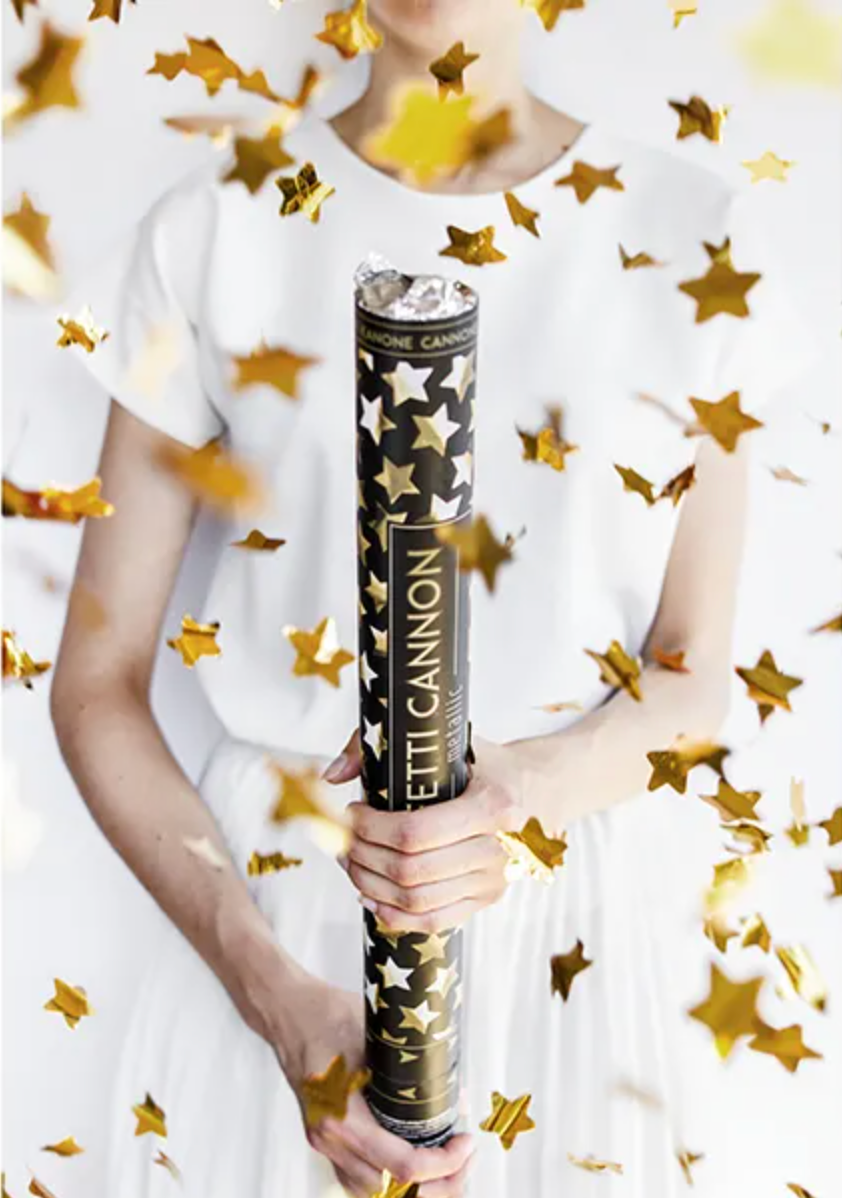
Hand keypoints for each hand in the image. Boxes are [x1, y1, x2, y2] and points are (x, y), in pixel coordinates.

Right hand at [272, 972, 472, 1196]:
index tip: (465, 1143)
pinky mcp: (323, 1135)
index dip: (443, 1163)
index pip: (401, 1165)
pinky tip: (409, 1163)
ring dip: (411, 1187)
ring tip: (444, 1164)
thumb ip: (409, 1066)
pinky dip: (387, 1180)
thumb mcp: (375, 1032)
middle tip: (463, 1159)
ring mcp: (323, 1140)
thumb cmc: (323, 1014)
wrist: (286, 1009)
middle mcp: (329, 1138)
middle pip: (390, 1192)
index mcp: (341, 1117)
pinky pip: (357, 1177)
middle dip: (436, 1185)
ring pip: (371, 1192)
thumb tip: (453, 1090)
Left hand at [324, 730, 523, 932]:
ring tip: (352, 862)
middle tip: (344, 838)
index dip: (371, 828)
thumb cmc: (481, 763)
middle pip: (410, 870)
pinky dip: (394, 915)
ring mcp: (495, 880)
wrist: (535, 789)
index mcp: (491, 805)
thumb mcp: (442, 741)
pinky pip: (433, 921)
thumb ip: (383, 747)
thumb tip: (333, 775)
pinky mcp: (488, 899)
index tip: (352, 812)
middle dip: (364, 856)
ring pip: (416, 900)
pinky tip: (371, 896)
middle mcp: (498, 848)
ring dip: (371, 884)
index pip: (415, 832)